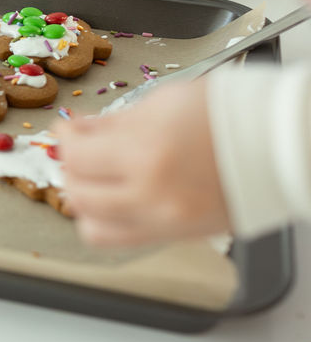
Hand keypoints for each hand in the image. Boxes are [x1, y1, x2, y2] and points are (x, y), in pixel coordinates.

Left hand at [55, 78, 229, 246]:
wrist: (277, 143)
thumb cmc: (227, 114)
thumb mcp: (161, 102)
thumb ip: (112, 121)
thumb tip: (77, 129)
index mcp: (145, 151)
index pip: (76, 155)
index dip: (63, 138)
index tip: (66, 128)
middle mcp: (151, 193)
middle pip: (77, 191)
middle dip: (70, 166)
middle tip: (78, 149)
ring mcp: (163, 220)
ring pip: (91, 223)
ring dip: (82, 197)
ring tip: (92, 176)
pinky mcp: (176, 236)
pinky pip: (118, 240)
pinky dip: (103, 221)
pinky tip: (111, 199)